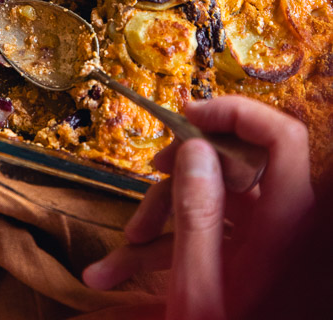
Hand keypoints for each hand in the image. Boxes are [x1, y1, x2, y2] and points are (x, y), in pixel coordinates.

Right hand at [82, 96, 313, 319]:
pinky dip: (165, 246)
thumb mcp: (198, 288)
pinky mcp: (241, 263)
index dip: (236, 113)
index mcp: (284, 228)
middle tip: (149, 177)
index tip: (187, 115)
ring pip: (212, 200)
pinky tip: (118, 271)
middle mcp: (279, 230)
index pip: (282, 136)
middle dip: (181, 173)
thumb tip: (194, 148)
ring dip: (162, 216)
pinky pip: (204, 234)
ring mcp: (261, 247)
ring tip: (123, 250)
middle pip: (235, 166)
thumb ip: (198, 212)